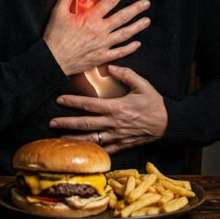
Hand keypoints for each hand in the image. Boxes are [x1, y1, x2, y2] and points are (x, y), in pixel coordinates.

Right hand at [44, 0, 150, 74]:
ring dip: (137, 27)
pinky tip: (137, 43)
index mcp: (89, 18)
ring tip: (147, 21)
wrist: (52, 61)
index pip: (109, 2)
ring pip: (125, 34)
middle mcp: (99, 30)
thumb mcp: (58, 12)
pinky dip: (130, 48)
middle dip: (136, 9)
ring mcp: (102, 45)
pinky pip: (119, 52)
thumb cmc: (54, 37)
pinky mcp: (102, 57)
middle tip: (146, 3)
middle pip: (122, 17)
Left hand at [49, 65, 167, 153]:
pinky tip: (80, 151)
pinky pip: (104, 149)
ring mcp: (117, 136)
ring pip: (91, 139)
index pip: (89, 105)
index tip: (59, 100)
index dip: (72, 102)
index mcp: (117, 107)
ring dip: (74, 139)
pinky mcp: (122, 144)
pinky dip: (91, 150)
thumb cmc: (154, 103)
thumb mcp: (143, 85)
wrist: (168, 123)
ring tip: (59, 140)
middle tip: (51, 123)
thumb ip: (126, 74)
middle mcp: (114, 123)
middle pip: (85, 124)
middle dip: (66, 123)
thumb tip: (110, 67)